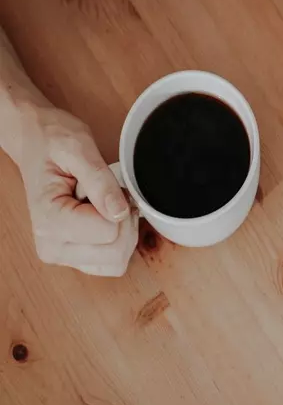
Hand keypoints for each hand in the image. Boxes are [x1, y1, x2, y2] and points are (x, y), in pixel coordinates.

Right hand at [15, 102, 137, 276]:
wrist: (35, 141)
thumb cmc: (52, 141)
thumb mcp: (78, 148)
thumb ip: (100, 181)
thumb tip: (120, 212)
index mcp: (50, 222)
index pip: (110, 232)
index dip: (120, 206)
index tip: (106, 185)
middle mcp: (52, 246)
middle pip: (116, 253)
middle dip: (125, 222)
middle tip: (108, 195)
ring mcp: (63, 254)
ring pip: (116, 263)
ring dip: (123, 234)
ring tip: (105, 205)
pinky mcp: (75, 256)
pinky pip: (112, 263)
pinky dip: (119, 242)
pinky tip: (106, 218)